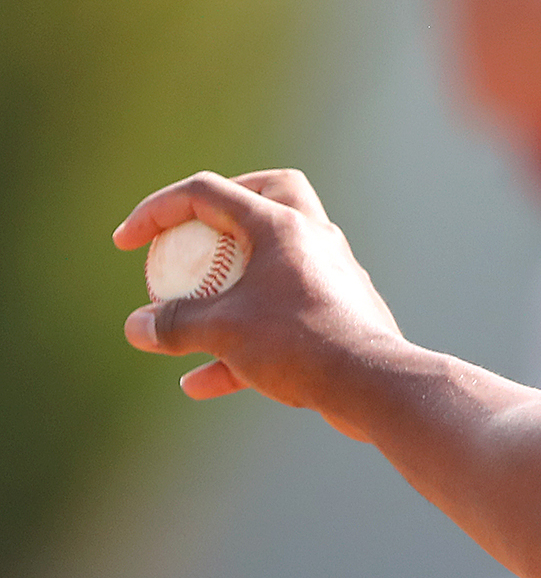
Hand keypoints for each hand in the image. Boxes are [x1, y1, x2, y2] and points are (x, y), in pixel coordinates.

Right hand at [113, 169, 405, 435]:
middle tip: (191, 236)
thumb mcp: (223, 331)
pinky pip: (281, 319)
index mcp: (283, 225)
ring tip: (180, 326)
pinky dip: (239, 345)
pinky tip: (198, 383)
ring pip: (272, 264)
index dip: (158, 211)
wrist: (376, 385)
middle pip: (267, 195)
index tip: (127, 244)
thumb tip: (137, 326)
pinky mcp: (337, 315)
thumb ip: (174, 324)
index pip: (209, 192)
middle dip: (222, 209)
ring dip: (224, 290)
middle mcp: (313, 240)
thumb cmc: (301, 344)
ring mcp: (330, 276)